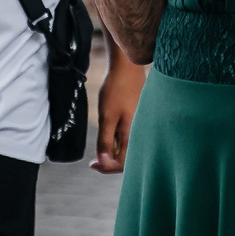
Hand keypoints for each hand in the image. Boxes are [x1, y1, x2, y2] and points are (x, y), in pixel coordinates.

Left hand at [93, 53, 144, 173]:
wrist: (128, 67)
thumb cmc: (117, 90)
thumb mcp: (106, 117)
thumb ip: (105, 141)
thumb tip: (103, 163)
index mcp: (133, 135)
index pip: (122, 164)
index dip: (106, 168)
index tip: (92, 165)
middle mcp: (141, 133)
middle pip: (128, 159)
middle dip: (111, 162)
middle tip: (95, 160)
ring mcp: (142, 126)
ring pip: (129, 148)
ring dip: (115, 152)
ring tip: (102, 148)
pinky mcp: (141, 119)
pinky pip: (131, 137)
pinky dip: (120, 141)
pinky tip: (111, 134)